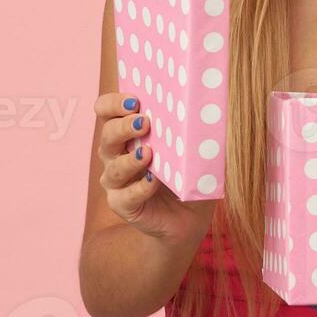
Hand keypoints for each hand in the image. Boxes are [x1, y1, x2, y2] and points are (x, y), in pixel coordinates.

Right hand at [93, 93, 212, 245]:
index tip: (135, 100)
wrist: (189, 217)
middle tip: (144, 122)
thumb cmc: (188, 174)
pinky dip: (139, 188)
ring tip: (149, 153)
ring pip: (113, 168)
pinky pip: (125, 196)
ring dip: (129, 159)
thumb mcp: (194, 148)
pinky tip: (153, 181)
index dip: (114, 103)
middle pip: (107, 135)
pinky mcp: (123, 205)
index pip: (107, 111)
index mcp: (128, 133)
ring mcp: (117, 182)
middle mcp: (116, 155)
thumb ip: (196, 128)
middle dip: (123, 126)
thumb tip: (209, 106)